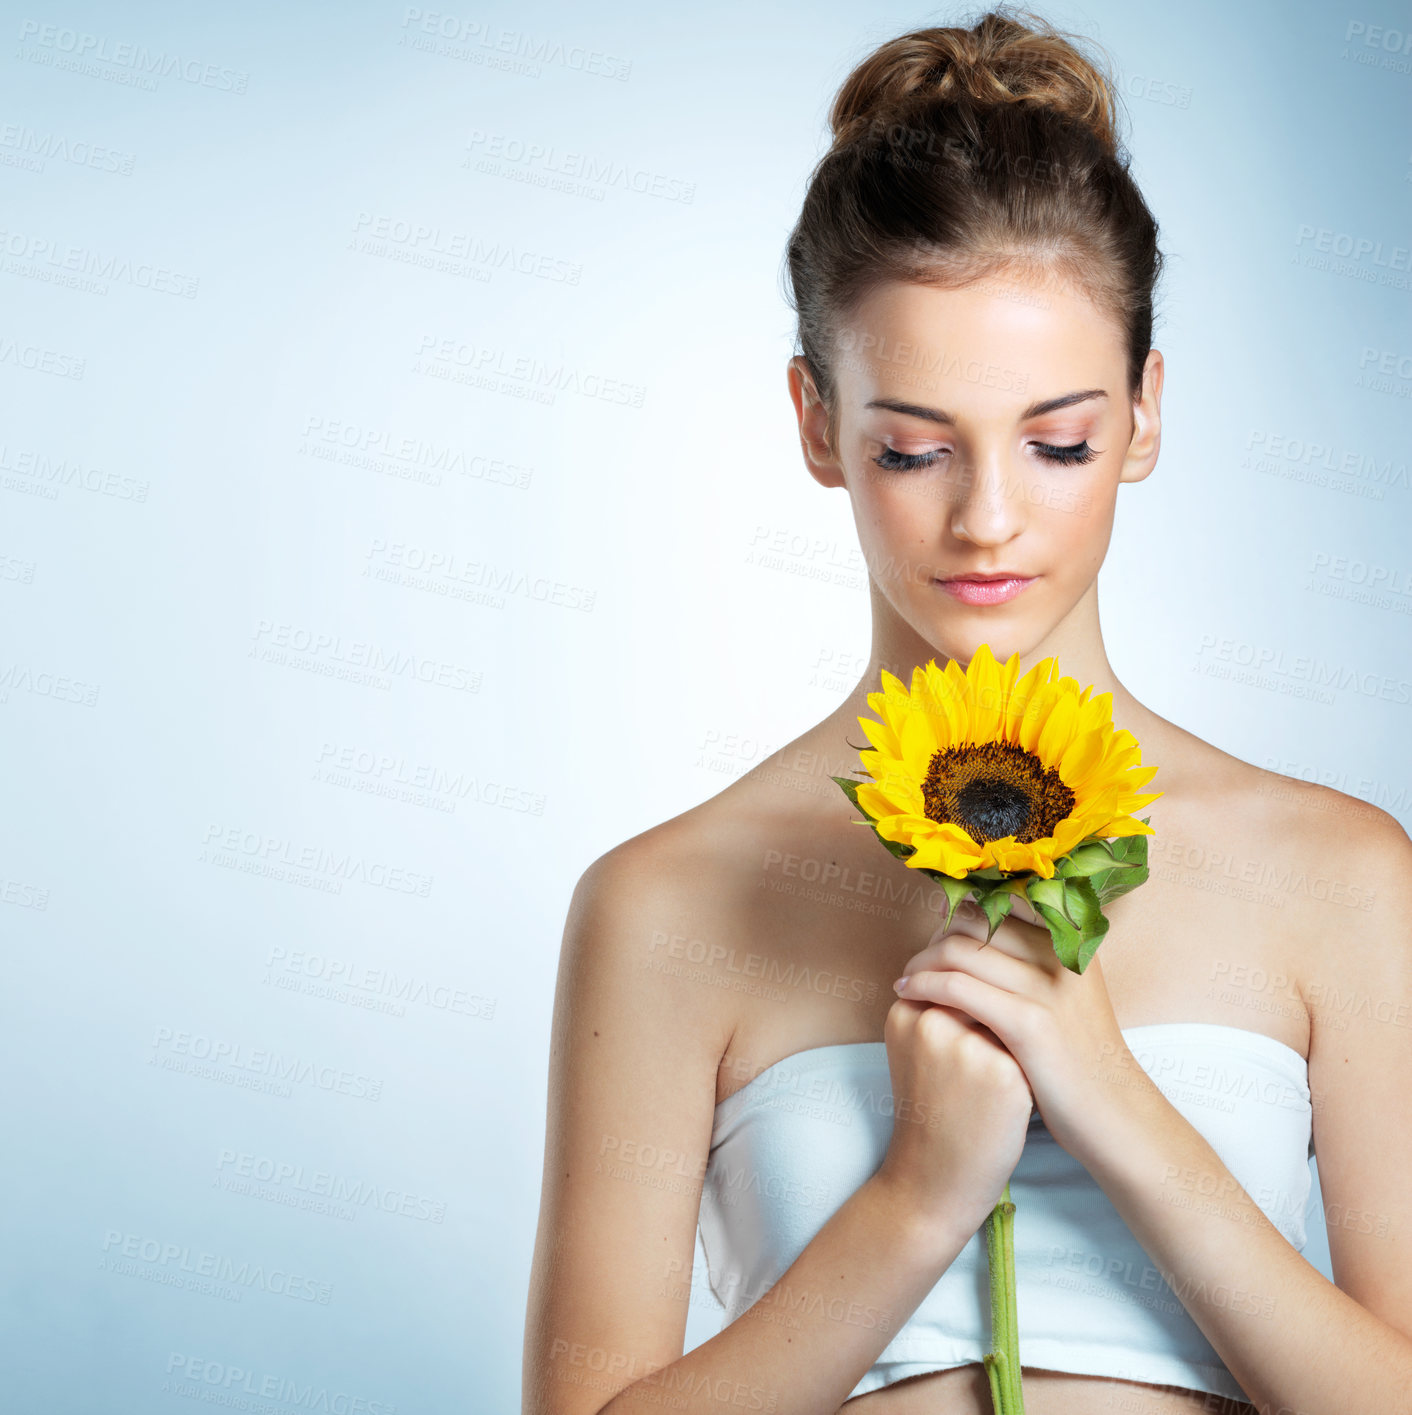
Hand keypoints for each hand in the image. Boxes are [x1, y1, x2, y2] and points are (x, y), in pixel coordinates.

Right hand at [874, 992, 1035, 1236]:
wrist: (934, 1182)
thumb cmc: (932, 1112)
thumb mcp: (919, 1049)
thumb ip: (938, 1005)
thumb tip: (986, 964)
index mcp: (905, 1012)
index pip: (955, 976)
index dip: (974, 1004)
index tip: (970, 1040)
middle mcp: (931, 1021)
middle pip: (984, 990)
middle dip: (996, 1016)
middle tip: (981, 1064)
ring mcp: (966, 1046)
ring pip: (1010, 1014)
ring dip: (1015, 1037)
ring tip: (997, 1078)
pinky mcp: (1002, 1072)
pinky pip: (1030, 1046)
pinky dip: (1031, 1065)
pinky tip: (1015, 1095)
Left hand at [892, 894, 1136, 1161]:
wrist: (1113, 1113)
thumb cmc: (1077, 1053)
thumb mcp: (1065, 991)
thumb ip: (1031, 956)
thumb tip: (970, 921)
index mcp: (1070, 938)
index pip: (998, 900)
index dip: (959, 912)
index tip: (938, 934)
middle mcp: (1062, 951)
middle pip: (973, 920)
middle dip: (935, 936)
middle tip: (917, 961)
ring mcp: (1047, 986)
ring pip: (958, 950)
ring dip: (920, 962)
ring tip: (907, 980)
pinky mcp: (1030, 1022)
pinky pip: (957, 987)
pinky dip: (924, 986)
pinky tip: (908, 996)